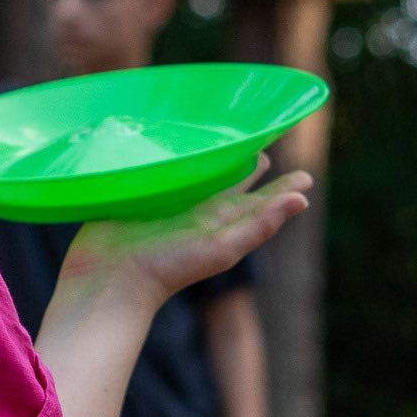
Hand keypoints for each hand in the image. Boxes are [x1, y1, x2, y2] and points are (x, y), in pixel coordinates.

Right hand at [61, 160, 312, 311]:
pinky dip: (170, 161)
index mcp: (223, 219)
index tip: (305, 172)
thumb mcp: (221, 246)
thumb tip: (303, 198)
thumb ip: (260, 224)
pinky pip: (161, 174)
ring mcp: (168, 202)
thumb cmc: (169, 265)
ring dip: (212, 158)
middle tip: (266, 143)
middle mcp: (199, 209)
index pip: (261, 197)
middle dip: (250, 164)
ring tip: (224, 138)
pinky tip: (167, 147)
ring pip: (198, 175)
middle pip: (233, 181)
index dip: (282, 185)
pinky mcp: (140, 197)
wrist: (111, 278)